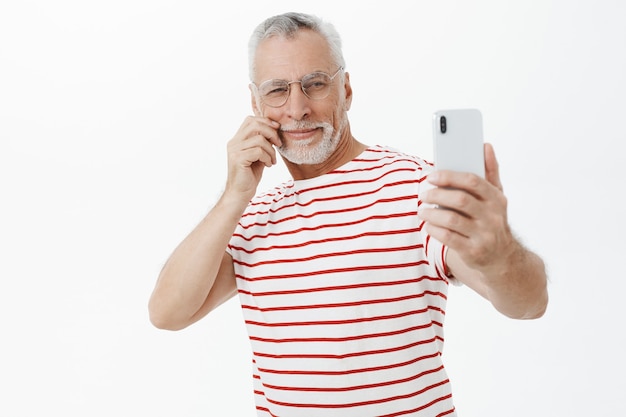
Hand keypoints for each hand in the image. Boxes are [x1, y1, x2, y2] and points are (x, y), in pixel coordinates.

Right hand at [225, 116, 281, 200]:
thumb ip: (262, 142)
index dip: (266, 121)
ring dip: (271, 150)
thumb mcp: (258, 155)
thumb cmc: (250, 175)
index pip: (250, 120)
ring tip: (272, 160)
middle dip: (271, 132)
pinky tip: (268, 165)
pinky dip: (267, 158)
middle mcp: (233, 142)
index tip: (277, 130)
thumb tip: (275, 129)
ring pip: (259, 139)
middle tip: (278, 144)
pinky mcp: (238, 158)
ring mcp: (234, 150)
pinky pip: (259, 151)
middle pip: (255, 125)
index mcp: (237, 139)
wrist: (240, 193)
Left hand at [420, 143, 513, 270]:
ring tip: (421, 211)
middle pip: (460, 200)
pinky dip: (434, 229)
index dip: (450, 177)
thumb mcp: (496, 197)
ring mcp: (484, 235)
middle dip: (437, 195)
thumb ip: (490, 172)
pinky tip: (428, 225)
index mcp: (496, 199)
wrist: (502, 257)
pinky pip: (448, 238)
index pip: (473, 181)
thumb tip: (485, 146)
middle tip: (423, 194)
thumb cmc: (492, 220)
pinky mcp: (473, 251)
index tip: (432, 176)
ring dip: (431, 214)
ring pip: (452, 220)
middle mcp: (492, 217)